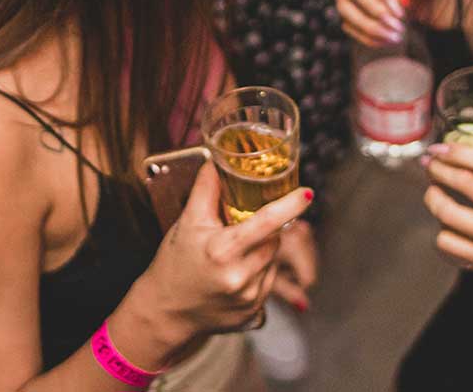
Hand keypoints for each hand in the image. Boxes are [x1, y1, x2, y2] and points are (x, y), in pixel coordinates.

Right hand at [134, 162, 314, 344]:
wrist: (166, 311)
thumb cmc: (174, 263)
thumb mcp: (187, 222)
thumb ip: (206, 189)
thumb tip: (218, 160)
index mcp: (223, 251)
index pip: (267, 222)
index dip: (291, 205)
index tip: (307, 193)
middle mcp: (240, 276)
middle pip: (273, 240)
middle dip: (264, 230)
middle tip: (240, 228)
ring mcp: (249, 298)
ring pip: (272, 260)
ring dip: (261, 250)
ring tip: (233, 254)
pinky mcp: (254, 312)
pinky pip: (268, 282)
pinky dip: (257, 272)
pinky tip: (234, 274)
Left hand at [422, 139, 472, 287]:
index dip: (458, 151)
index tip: (440, 147)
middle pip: (465, 185)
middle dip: (438, 169)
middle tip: (429, 163)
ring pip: (449, 215)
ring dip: (433, 198)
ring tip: (432, 190)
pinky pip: (449, 243)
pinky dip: (441, 230)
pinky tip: (446, 220)